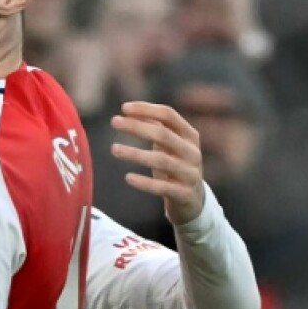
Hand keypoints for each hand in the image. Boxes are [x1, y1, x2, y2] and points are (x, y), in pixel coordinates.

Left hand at [110, 101, 205, 224]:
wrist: (194, 201)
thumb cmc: (175, 166)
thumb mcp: (169, 145)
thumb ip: (155, 127)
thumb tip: (129, 111)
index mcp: (189, 135)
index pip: (169, 115)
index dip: (147, 109)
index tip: (123, 108)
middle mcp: (192, 152)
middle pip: (163, 135)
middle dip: (137, 127)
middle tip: (114, 122)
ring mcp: (190, 173)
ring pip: (161, 161)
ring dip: (136, 154)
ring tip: (113, 149)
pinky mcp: (184, 194)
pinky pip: (163, 187)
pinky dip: (145, 182)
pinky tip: (128, 177)